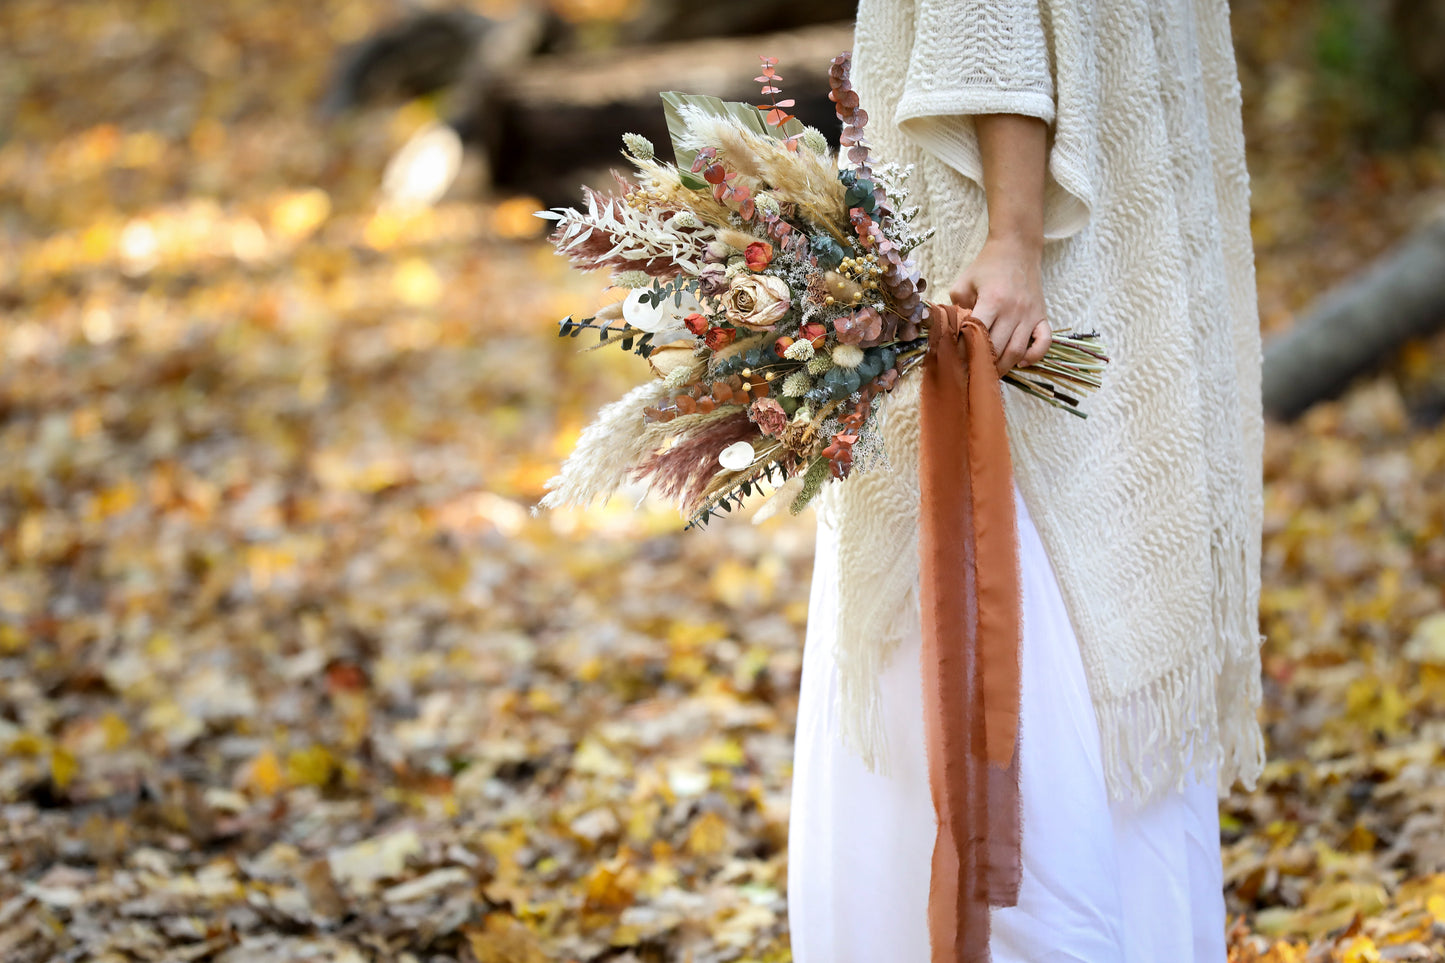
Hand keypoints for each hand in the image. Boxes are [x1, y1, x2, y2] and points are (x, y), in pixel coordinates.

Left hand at [949, 236, 1051, 375]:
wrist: (1017, 248)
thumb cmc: (987, 266)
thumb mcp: (964, 282)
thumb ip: (956, 308)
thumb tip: (951, 334)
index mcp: (993, 300)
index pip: (977, 336)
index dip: (964, 352)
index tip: (955, 361)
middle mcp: (1014, 310)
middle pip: (997, 349)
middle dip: (981, 364)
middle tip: (969, 372)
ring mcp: (1030, 314)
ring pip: (1017, 351)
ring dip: (1002, 366)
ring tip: (989, 372)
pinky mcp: (1042, 316)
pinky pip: (1043, 343)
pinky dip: (1034, 356)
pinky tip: (1020, 362)